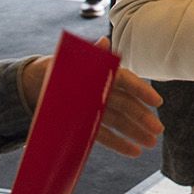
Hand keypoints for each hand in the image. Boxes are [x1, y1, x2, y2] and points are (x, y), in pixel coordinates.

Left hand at [19, 43, 163, 157]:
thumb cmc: (58, 67)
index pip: (128, 81)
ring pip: (120, 122)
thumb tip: (104, 41)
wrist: (35, 83)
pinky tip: (134, 151)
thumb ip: (91, 54)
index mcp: (104, 74)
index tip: (157, 102)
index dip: (143, 91)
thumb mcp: (72, 60)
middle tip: (158, 130)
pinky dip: (119, 144)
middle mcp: (105, 92)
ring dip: (136, 133)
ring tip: (151, 144)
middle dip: (143, 118)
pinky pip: (106, 134)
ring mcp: (98, 109)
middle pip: (128, 105)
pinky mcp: (89, 124)